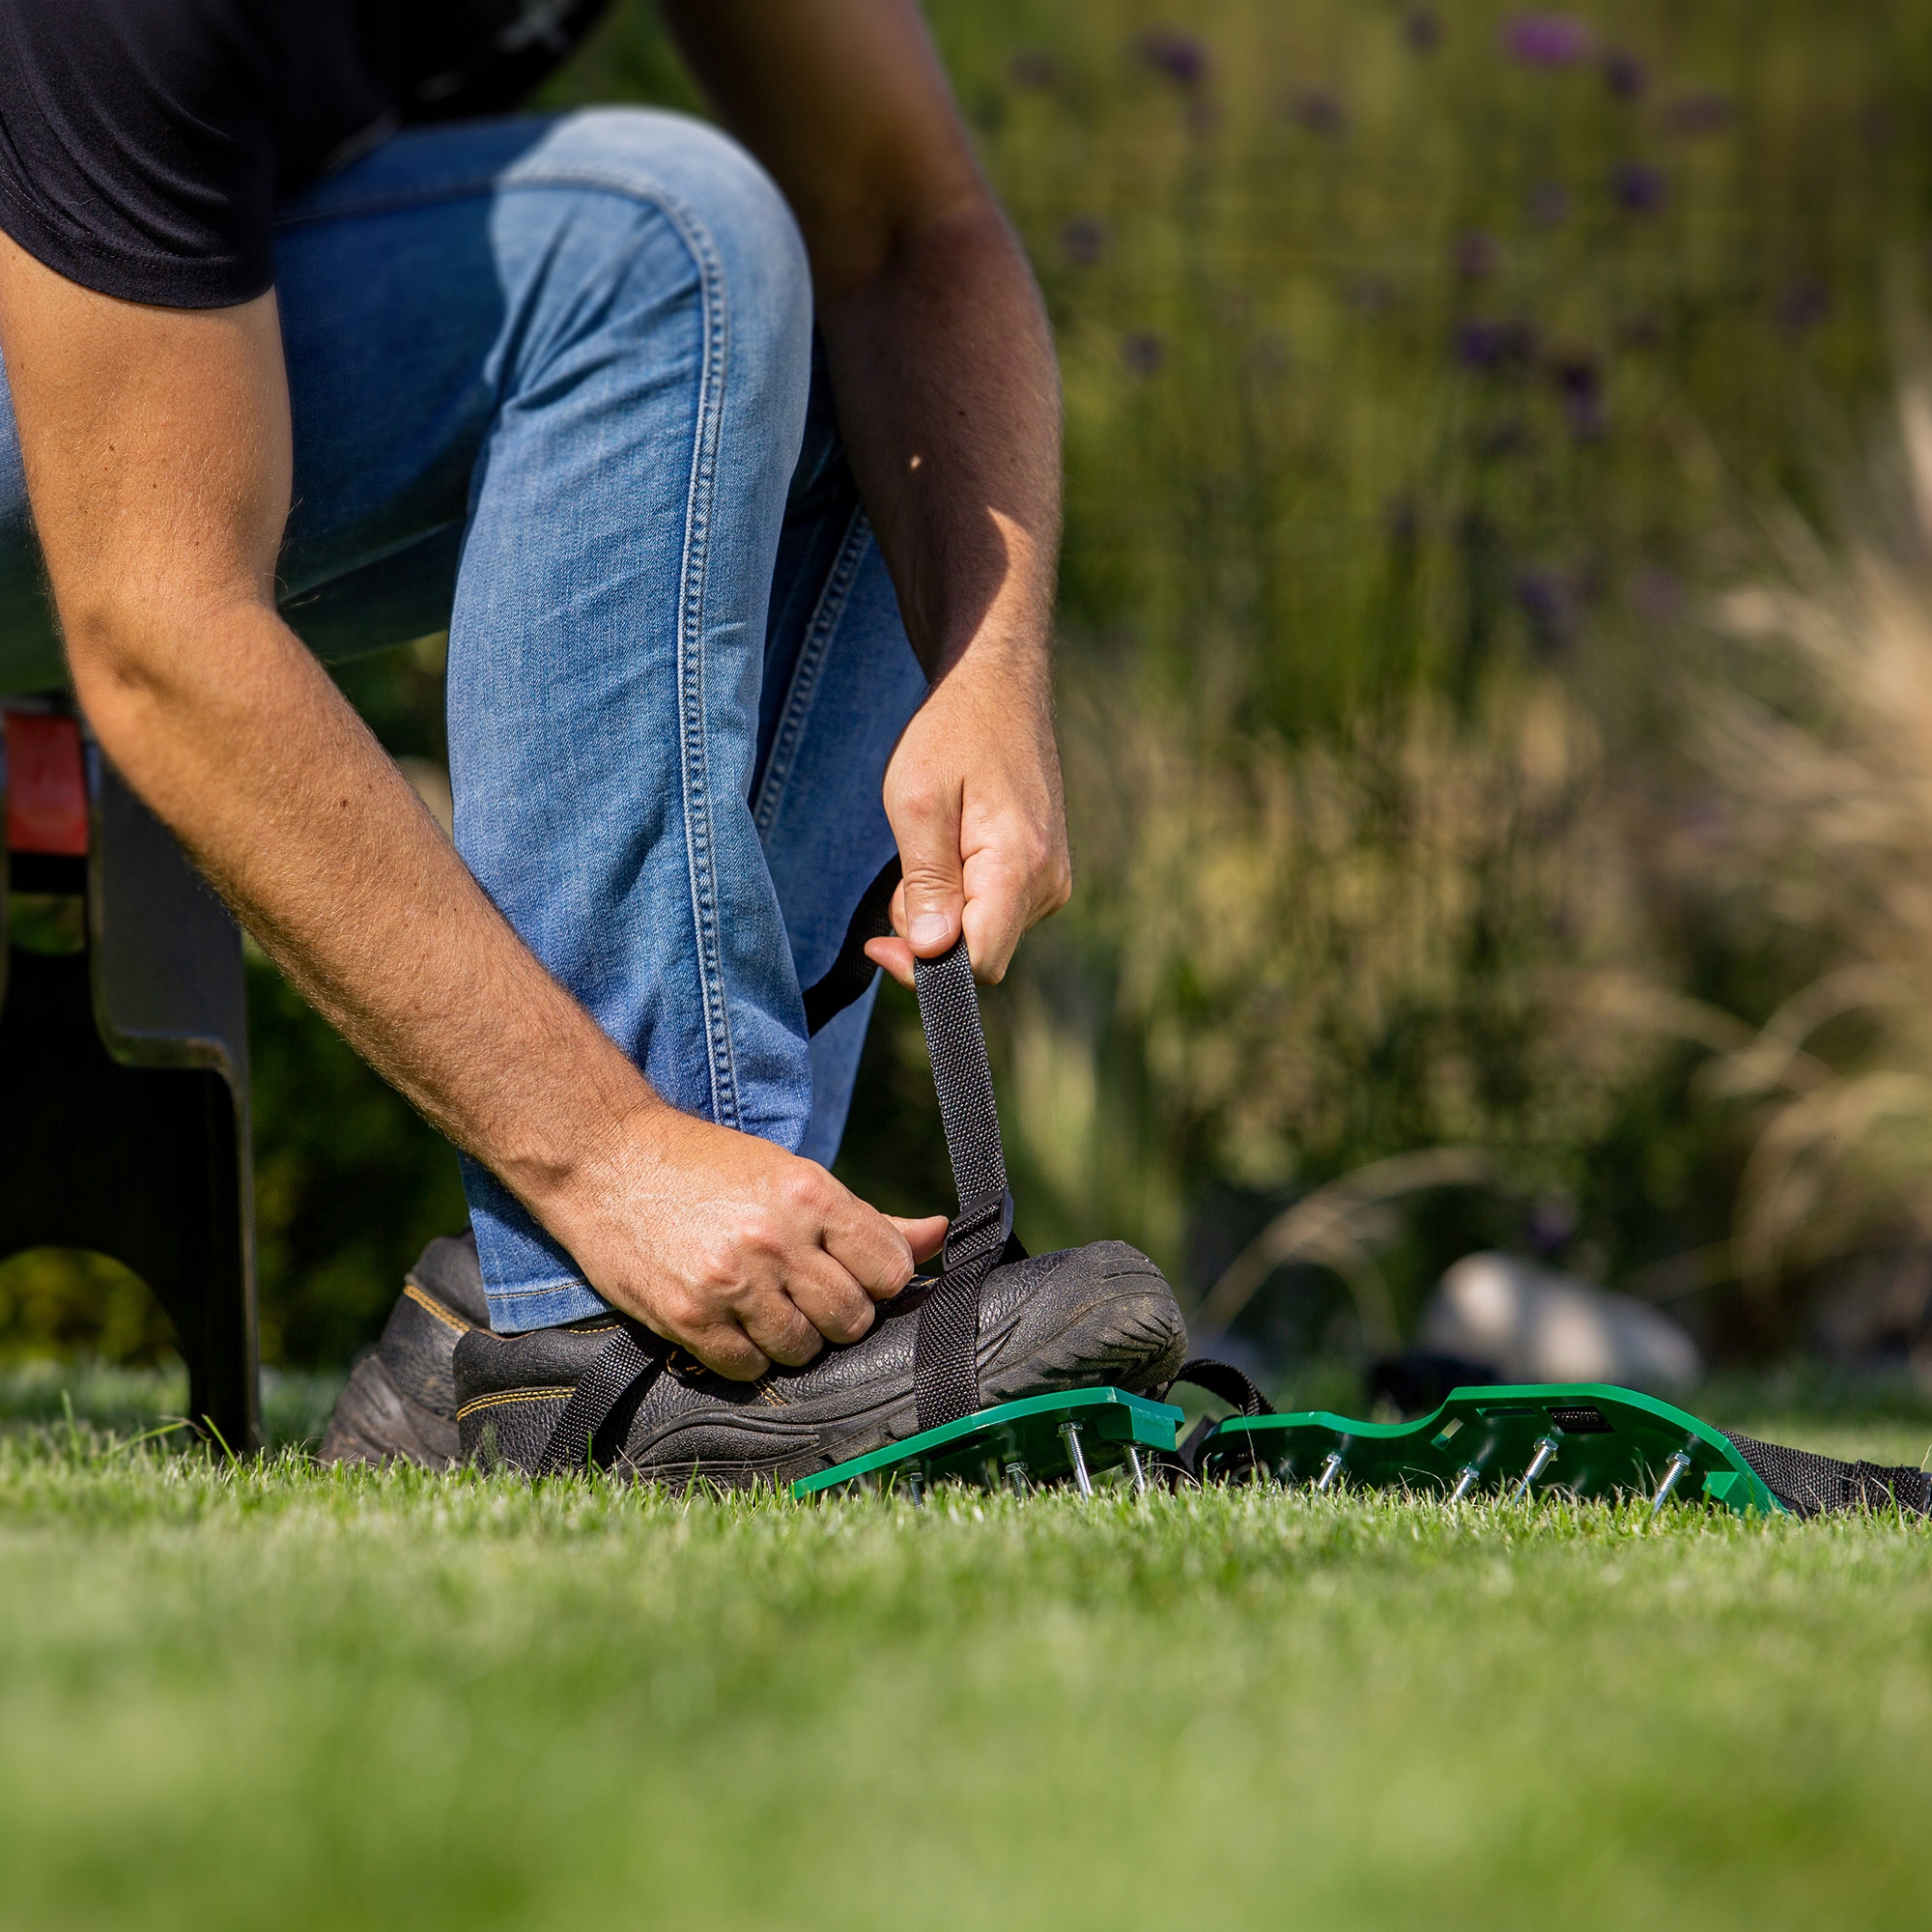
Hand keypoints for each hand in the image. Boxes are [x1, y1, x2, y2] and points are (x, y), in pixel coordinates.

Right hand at [551, 1106, 948, 1379]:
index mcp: (810, 1195)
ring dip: (791, 1338)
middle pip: (852, 1318)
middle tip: (805, 1292)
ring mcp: (732, 1283)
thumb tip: (941, 1235)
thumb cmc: (706, 1166)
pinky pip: (749, 1369)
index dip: (879, 1280)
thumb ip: (866, 1218)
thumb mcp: (790, 1174)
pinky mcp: (690, 1318)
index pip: (890, 1270)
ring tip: (764, 1304)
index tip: (854, 1274)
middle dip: (837, 1314)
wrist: (605, 1159)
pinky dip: (747, 1356)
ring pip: (803, 1350)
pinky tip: (731, 1322)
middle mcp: (776, 1240)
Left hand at [866, 648, 1071, 986]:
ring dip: (942, 911)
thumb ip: (927, 882)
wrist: (998, 687)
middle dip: (929, 933)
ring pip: (985, 934)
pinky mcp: (1044, 872)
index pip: (980, 964)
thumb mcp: (916, 802)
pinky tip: (950, 848)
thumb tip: (932, 951)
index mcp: (1020, 867)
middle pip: (980, 953)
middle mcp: (1048, 882)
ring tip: (929, 846)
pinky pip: (995, 912)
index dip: (925, 969)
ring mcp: (1052, 878)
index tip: (878, 942)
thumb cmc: (951, 734)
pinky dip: (961, 896)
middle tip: (903, 870)